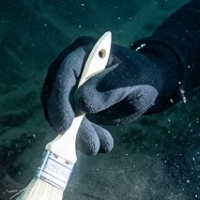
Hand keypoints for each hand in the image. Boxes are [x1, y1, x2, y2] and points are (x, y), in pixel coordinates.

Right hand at [40, 37, 176, 154]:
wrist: (146, 86)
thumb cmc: (141, 76)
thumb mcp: (133, 78)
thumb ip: (110, 87)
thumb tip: (81, 104)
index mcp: (82, 52)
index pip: (63, 73)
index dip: (60, 98)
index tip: (66, 124)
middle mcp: (69, 68)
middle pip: (54, 96)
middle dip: (67, 123)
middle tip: (88, 145)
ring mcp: (68, 88)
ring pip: (58, 114)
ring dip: (76, 135)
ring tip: (99, 147)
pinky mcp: (71, 106)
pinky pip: (68, 124)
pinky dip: (82, 138)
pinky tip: (102, 144)